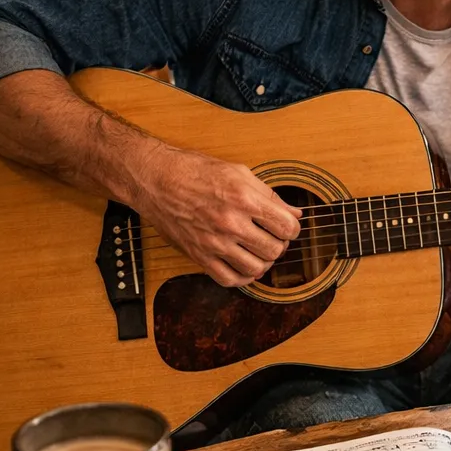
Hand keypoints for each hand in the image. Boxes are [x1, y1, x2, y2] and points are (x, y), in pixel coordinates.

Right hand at [132, 144, 301, 287]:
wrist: (155, 179)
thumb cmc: (195, 171)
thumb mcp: (238, 172)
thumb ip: (269, 194)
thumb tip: (294, 213)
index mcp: (243, 199)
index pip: (286, 227)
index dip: (292, 228)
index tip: (287, 226)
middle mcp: (230, 223)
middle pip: (274, 250)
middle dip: (279, 244)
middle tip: (273, 237)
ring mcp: (213, 242)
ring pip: (255, 268)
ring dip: (264, 261)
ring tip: (259, 250)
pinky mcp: (199, 255)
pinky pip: (229, 279)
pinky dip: (243, 277)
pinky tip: (245, 266)